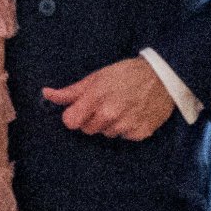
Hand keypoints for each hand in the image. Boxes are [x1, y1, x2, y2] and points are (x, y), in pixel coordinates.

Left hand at [43, 56, 174, 140]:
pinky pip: (124, 136)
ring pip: (106, 134)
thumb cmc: (127, 74)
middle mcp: (110, 114)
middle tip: (106, 104)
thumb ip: (72, 91)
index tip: (82, 108)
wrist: (163, 76)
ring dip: (111, 124)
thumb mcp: (97, 77)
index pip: (70, 122)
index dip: (74, 115)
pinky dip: (127, 128)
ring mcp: (126, 125)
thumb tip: (47, 94)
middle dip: (92, 119)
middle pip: (87, 130)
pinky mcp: (140, 133)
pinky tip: (134, 113)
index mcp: (96, 98)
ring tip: (123, 107)